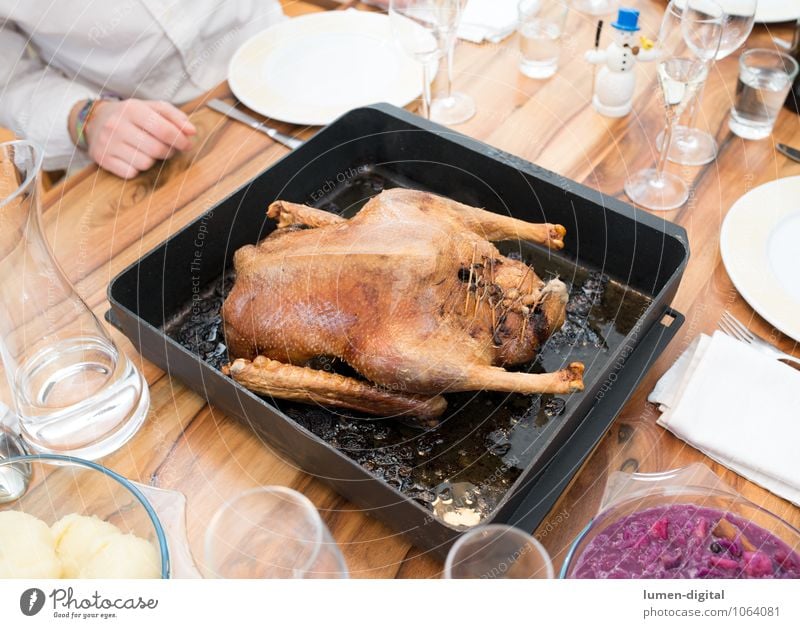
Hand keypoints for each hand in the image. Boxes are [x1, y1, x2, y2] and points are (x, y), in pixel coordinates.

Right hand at [82, 99, 196, 178]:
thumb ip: (175, 117)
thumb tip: (192, 132)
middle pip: (157, 149)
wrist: (96, 120)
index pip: (164, 129)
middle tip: (169, 148)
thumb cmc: (133, 116)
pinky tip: (133, 157)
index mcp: (132, 108)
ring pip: (145, 163)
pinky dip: (137, 168)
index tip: (187, 144)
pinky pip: (131, 172)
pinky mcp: (102, 159)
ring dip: (153, 160)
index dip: (181, 140)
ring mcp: (107, 143)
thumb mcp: (152, 108)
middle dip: (169, 151)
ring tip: (148, 151)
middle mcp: (116, 125)